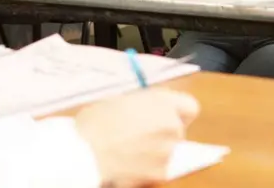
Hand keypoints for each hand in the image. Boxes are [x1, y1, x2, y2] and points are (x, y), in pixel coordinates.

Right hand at [75, 89, 198, 187]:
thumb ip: (142, 105)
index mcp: (162, 102)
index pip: (189, 106)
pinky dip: (145, 169)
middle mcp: (172, 125)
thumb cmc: (95, 123)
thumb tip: (148, 110)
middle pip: (178, 130)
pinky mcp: (161, 173)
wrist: (84, 152)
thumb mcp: (119, 100)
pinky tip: (125, 163)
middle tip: (139, 134)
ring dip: (153, 151)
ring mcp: (169, 151)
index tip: (167, 115)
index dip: (179, 112)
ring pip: (167, 151)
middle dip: (162, 133)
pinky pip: (157, 169)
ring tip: (126, 149)